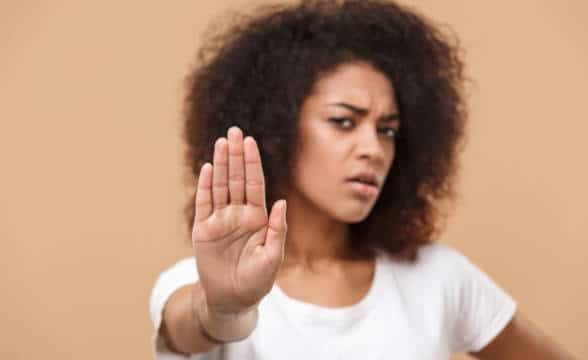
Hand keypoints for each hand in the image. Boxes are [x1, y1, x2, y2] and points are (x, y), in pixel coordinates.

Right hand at [191, 126, 286, 316]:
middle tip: (233, 131)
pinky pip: (204, 203)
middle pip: (236, 178)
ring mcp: (220, 220)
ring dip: (220, 164)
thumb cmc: (257, 281)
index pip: (254, 183)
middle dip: (235, 155)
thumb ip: (278, 229)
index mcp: (258, 218)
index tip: (249, 141)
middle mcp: (238, 214)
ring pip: (220, 185)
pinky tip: (208, 168)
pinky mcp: (203, 229)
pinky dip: (205, 186)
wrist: (233, 299)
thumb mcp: (273, 257)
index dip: (252, 162)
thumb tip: (282, 201)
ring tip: (221, 142)